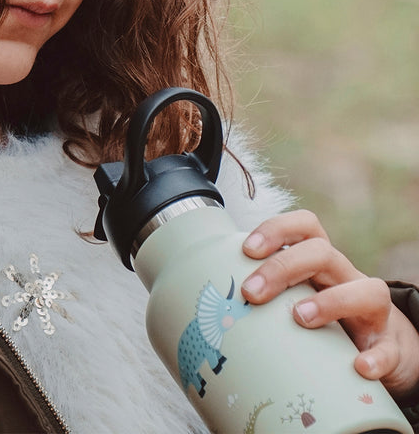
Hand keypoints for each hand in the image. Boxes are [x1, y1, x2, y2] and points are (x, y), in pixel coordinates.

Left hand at [240, 209, 418, 401]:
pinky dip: (376, 357)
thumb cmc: (322, 315)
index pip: (305, 225)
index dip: (276, 230)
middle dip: (284, 267)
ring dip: (331, 302)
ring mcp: (372, 311)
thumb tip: (201, 301)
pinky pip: (391, 348)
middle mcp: (345, 277)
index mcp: (319, 261)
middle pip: (322, 252)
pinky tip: (358, 367)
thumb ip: (261, 291)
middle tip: (252, 292)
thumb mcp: (293, 294)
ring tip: (299, 318)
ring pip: (366, 290)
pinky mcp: (390, 345)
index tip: (246, 250)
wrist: (380, 346)